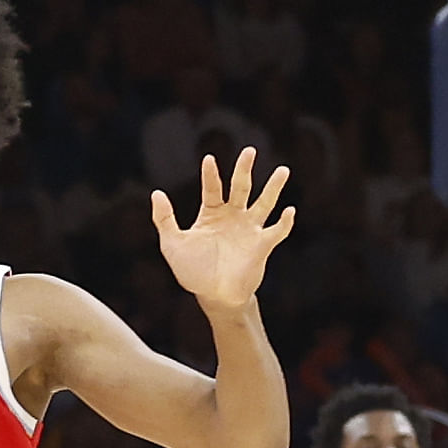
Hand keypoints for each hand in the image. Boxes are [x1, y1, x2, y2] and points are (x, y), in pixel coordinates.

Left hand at [150, 149, 292, 311]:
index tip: (209, 159)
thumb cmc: (193, 271)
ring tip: (283, 170)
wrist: (214, 296)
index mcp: (212, 214)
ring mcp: (249, 230)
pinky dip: (285, 222)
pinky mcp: (262, 245)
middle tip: (250, 151)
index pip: (213, 188)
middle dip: (245, 169)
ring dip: (274, 188)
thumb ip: (164, 219)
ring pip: (264, 203)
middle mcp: (233, 217)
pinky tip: (289, 211)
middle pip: (241, 187)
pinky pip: (277, 231)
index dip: (211, 174)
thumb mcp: (172, 244)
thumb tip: (157, 193)